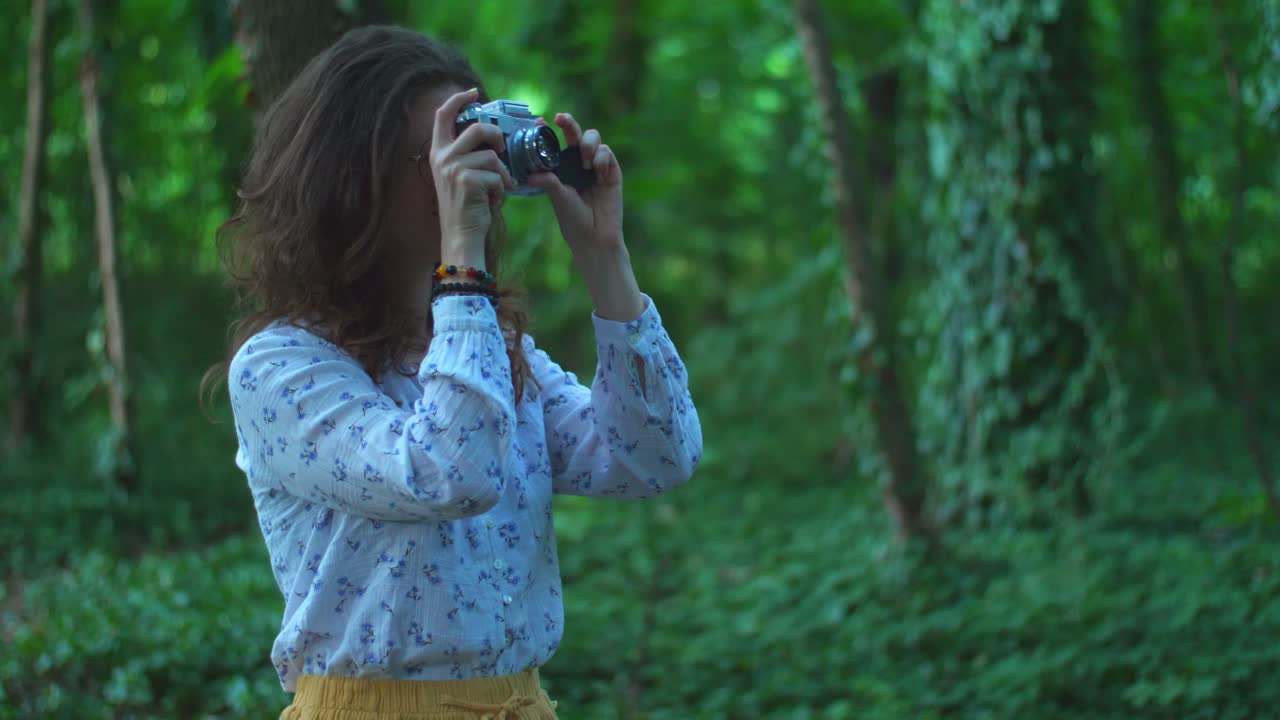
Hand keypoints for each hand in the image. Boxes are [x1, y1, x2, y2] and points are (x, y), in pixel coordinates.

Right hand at [429, 88, 515, 268]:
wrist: (461, 234)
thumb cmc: (468, 206)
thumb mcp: (462, 175)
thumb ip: (470, 155)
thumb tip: (495, 135)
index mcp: (439, 153)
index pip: (443, 116)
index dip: (458, 99)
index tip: (472, 92)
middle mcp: (443, 157)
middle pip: (477, 127)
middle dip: (496, 136)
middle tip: (502, 149)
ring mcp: (454, 168)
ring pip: (492, 155)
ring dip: (502, 174)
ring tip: (498, 189)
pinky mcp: (468, 180)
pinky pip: (497, 175)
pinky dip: (502, 189)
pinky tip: (493, 201)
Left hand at [526, 113, 624, 253]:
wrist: (594, 236)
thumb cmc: (573, 219)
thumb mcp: (558, 198)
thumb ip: (548, 182)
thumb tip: (530, 175)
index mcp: (561, 167)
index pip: (554, 143)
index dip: (548, 131)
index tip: (539, 121)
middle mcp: (578, 163)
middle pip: (575, 134)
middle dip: (569, 123)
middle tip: (561, 119)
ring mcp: (596, 166)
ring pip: (593, 138)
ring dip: (588, 143)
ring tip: (585, 160)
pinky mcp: (612, 171)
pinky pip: (607, 152)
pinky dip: (601, 157)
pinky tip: (597, 171)